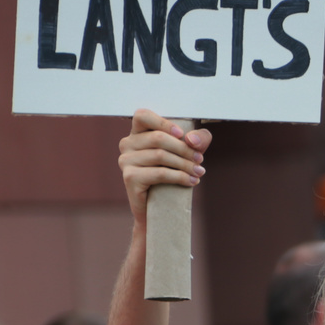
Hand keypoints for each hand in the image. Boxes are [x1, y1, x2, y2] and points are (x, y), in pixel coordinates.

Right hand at [118, 110, 212, 224]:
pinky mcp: (129, 178)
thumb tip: (192, 140)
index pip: (142, 115)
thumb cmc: (173, 175)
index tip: (182, 134)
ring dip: (185, 164)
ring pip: (160, 155)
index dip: (164, 122)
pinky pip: (159, 173)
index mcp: (138, 133)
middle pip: (158, 138)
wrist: (159, 209)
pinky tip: (192, 182)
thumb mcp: (188, 152)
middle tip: (200, 160)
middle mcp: (127, 144)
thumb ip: (197, 139)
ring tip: (199, 172)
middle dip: (184, 149)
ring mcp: (125, 161)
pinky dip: (179, 177)